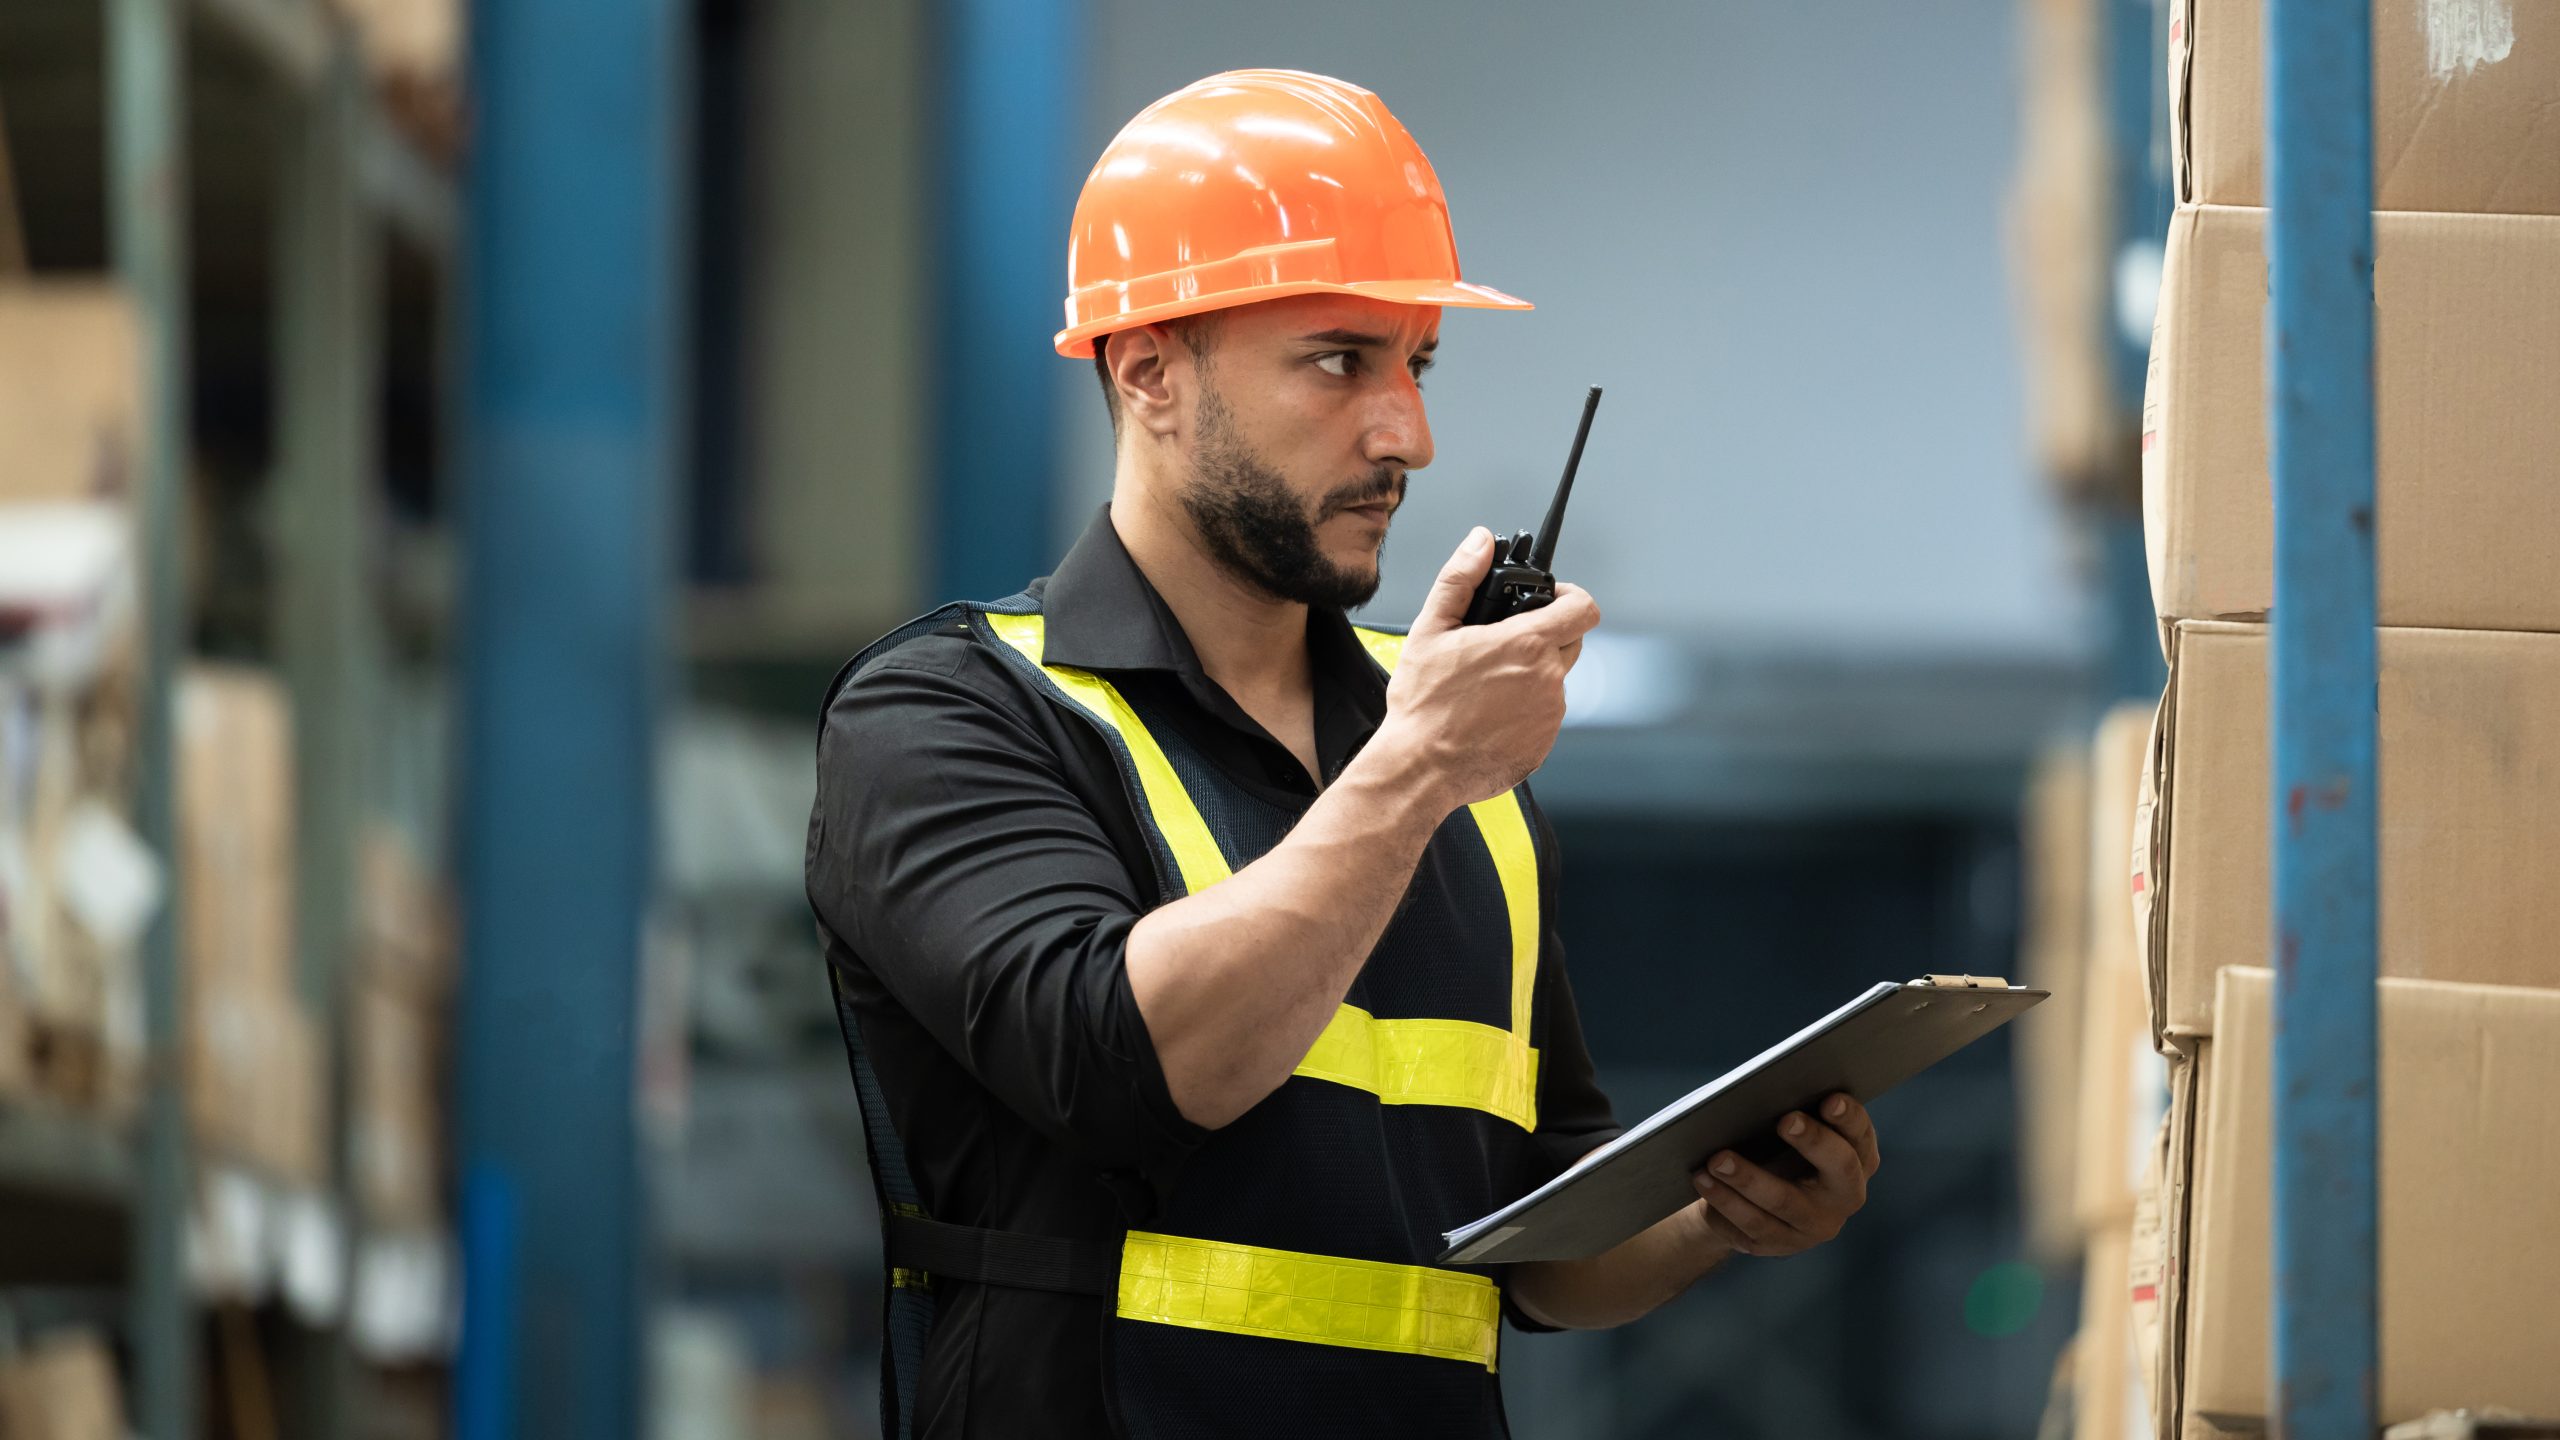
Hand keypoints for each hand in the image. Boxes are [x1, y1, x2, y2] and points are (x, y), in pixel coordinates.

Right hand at [1370, 527, 1601, 809]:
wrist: (1419, 768)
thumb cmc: (1422, 704)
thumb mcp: (1431, 629)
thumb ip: (1461, 578)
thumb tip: (1480, 542)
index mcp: (1525, 645)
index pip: (1582, 608)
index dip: (1570, 598)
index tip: (1550, 601)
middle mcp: (1547, 679)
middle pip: (1570, 643)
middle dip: (1545, 637)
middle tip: (1505, 646)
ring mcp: (1549, 715)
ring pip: (1554, 681)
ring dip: (1531, 676)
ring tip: (1487, 687)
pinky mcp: (1544, 745)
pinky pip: (1544, 717)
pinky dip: (1524, 712)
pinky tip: (1489, 716)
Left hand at [1687, 1094, 1880, 1258]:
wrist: (1744, 1198)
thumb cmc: (1772, 1147)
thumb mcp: (1787, 1131)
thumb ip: (1793, 1112)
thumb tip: (1771, 1088)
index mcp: (1857, 1157)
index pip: (1861, 1135)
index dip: (1850, 1117)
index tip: (1830, 1099)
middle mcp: (1846, 1195)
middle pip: (1840, 1167)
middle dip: (1814, 1142)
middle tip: (1785, 1120)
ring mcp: (1816, 1225)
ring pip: (1785, 1201)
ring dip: (1749, 1178)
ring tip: (1718, 1159)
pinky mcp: (1781, 1244)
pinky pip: (1753, 1224)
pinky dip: (1725, 1200)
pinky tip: (1704, 1179)